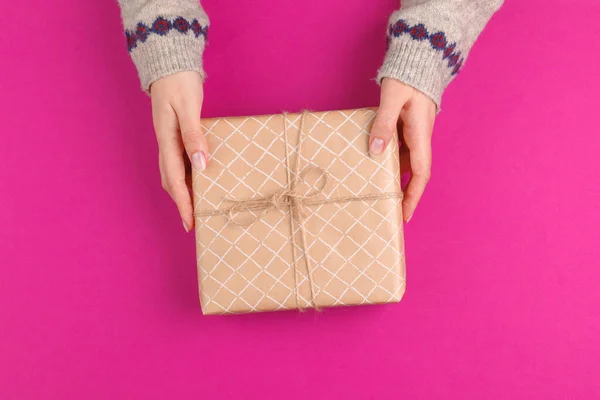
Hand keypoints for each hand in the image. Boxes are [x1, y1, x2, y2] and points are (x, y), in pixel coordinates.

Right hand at [150, 71, 207, 232]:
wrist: (169, 64)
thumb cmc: (179, 83)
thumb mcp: (188, 107)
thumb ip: (193, 136)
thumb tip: (201, 165)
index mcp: (167, 141)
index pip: (175, 180)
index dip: (183, 203)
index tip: (190, 223)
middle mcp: (165, 144)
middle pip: (172, 182)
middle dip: (182, 204)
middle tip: (194, 223)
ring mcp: (169, 140)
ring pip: (174, 174)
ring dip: (184, 192)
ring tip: (198, 207)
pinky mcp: (175, 135)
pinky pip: (180, 162)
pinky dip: (188, 177)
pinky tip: (200, 180)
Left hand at [369, 78, 435, 222]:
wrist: (418, 59)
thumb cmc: (406, 77)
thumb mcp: (392, 99)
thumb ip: (384, 124)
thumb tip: (376, 151)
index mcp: (420, 134)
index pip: (421, 173)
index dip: (413, 196)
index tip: (405, 214)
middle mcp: (420, 138)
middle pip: (414, 173)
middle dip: (404, 193)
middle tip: (389, 210)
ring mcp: (414, 133)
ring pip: (406, 162)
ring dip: (396, 178)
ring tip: (379, 193)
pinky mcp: (407, 127)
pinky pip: (400, 150)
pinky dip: (390, 162)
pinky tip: (375, 166)